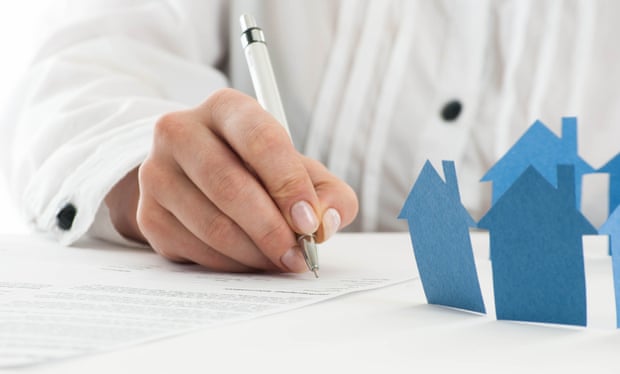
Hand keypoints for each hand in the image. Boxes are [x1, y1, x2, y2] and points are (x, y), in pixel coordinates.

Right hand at [105, 88, 357, 272]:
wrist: (200, 181)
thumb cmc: (260, 173)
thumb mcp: (301, 172)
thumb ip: (329, 193)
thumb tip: (327, 222)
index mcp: (226, 108)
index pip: (259, 139)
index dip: (288, 184)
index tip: (310, 222)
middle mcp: (180, 131)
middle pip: (229, 186)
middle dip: (272, 229)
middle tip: (299, 255)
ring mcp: (157, 174)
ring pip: (212, 225)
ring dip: (255, 253)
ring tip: (281, 260)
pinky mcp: (149, 214)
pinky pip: (196, 249)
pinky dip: (232, 264)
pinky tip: (251, 260)